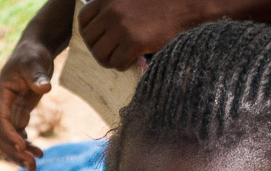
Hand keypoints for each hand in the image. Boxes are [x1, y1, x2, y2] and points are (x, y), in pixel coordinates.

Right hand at [0, 38, 54, 170]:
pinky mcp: (19, 114)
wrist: (34, 51)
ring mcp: (9, 112)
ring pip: (9, 140)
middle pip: (1, 136)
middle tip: (32, 165)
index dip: (10, 136)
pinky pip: (18, 135)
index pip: (1, 121)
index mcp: (1, 96)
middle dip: (14, 152)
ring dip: (19, 154)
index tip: (23, 147)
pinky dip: (26, 146)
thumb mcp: (34, 62)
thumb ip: (37, 76)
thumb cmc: (32, 54)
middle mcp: (2, 107)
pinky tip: (39, 153)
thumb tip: (45, 88)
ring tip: (35, 166)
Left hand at [78, 0, 194, 70]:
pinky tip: (132, 60)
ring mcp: (122, 27)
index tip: (97, 40)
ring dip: (109, 60)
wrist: (188, 4)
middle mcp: (112, 11)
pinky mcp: (134, 42)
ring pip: (100, 54)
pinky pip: (117, 63)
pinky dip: (123, 65)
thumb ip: (116, 5)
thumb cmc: (162, 1)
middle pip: (90, 40)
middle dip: (99, 49)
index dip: (88, 33)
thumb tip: (102, 28)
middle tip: (111, 53)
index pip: (83, 19)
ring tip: (121, 58)